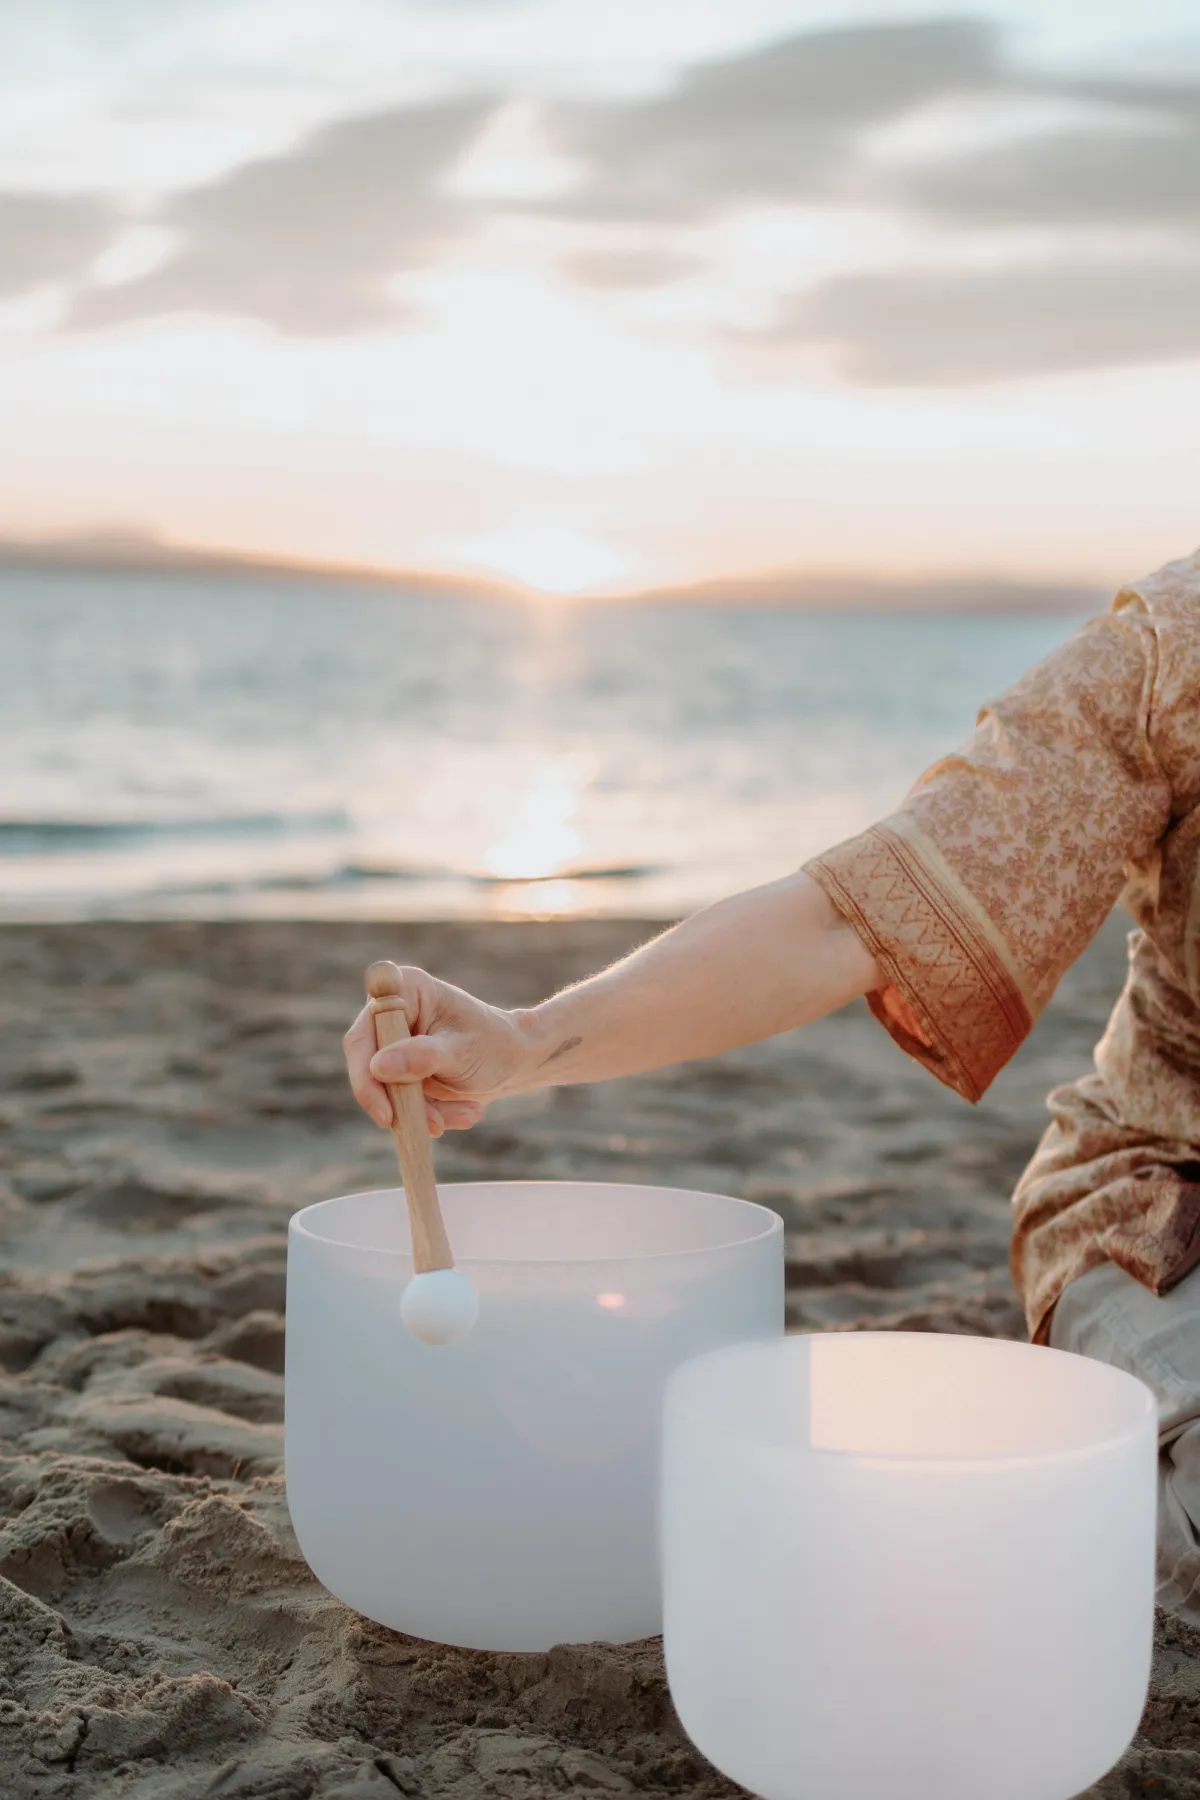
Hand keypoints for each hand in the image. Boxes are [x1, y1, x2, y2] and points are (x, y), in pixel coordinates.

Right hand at [343, 964, 531, 1137]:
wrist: (518, 1059)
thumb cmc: (495, 1044)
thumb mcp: (462, 1052)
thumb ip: (423, 1057)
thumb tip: (379, 1067)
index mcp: (404, 991)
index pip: (364, 1036)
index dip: (365, 1075)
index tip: (386, 1114)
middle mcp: (392, 1015)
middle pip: (368, 1068)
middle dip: (402, 1103)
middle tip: (435, 1125)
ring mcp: (395, 1045)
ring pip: (386, 1092)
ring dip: (423, 1113)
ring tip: (467, 1113)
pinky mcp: (402, 1072)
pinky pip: (401, 1103)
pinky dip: (431, 1115)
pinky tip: (465, 1110)